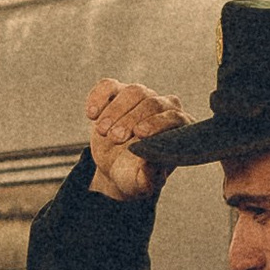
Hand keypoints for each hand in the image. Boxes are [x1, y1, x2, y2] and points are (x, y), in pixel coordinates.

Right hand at [85, 76, 185, 201]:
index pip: (175, 117)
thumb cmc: (134, 175)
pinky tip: (91, 114)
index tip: (140, 134)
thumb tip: (149, 165)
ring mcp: (142, 97)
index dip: (158, 123)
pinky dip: (99, 97)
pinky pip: (110, 86)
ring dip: (115, 111)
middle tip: (115, 138)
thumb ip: (148, 177)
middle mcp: (163, 108)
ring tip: (102, 131)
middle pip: (152, 103)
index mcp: (178, 129)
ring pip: (133, 92)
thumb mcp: (140, 182)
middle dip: (131, 120)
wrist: (114, 167)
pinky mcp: (118, 92)